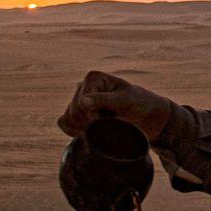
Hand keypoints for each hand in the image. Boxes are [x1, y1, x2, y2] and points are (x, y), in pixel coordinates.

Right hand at [57, 69, 174, 141]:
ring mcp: (79, 100)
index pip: (81, 102)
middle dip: (89, 122)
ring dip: (83, 128)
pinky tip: (89, 132)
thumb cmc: (138, 104)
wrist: (146, 117)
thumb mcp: (124, 101)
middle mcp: (83, 87)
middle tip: (109, 122)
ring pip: (68, 118)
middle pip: (73, 111)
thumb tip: (82, 101)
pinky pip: (64, 123)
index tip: (110, 116)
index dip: (93, 114)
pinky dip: (73, 131)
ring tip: (103, 126)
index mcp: (93, 78)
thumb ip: (104, 100)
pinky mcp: (78, 114)